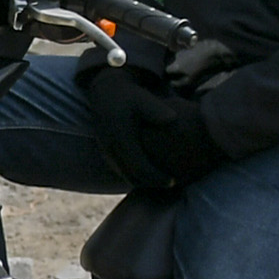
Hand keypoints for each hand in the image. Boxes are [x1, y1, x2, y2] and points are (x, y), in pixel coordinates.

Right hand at [84, 65, 227, 193]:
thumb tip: (173, 118)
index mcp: (121, 138)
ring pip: (126, 176)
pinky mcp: (106, 152)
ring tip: (163, 181)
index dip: (157, 178)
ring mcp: (107, 151)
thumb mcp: (144, 99)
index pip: (140, 168)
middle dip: (152, 184)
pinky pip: (121, 171)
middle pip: (132, 177)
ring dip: (144, 182)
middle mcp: (111, 148)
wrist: (105, 92)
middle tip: (172, 185)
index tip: (174, 181)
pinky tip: (151, 174)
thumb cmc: (129, 95)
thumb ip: (158, 110)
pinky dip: (136, 176)